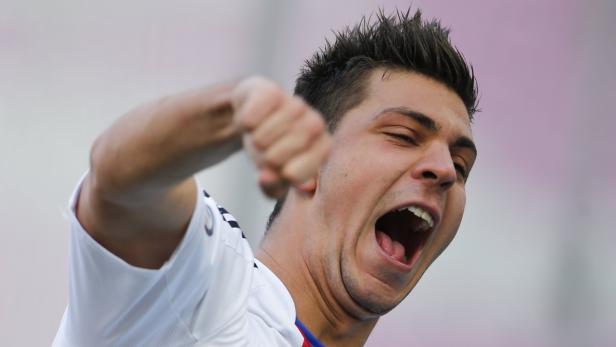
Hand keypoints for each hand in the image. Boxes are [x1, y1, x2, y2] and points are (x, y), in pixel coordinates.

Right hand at [231, 77, 331, 197]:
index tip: (280, 166)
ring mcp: (296, 105)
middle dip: (262, 158)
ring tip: (259, 133)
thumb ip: (272, 187)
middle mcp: (315, 124)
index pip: (294, 175)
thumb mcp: (274, 175)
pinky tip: (252, 118)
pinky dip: (243, 124)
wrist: (256, 112)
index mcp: (323, 148)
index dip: (277, 175)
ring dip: (252, 140)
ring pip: (261, 139)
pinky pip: (249, 120)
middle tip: (265, 149)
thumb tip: (266, 177)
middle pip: (274, 158)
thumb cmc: (272, 147)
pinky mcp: (272, 91)